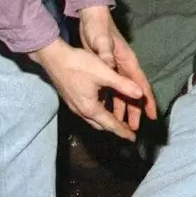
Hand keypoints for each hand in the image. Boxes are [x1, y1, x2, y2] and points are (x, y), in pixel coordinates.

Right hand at [31, 35, 151, 141]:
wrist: (53, 58)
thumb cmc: (78, 64)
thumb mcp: (104, 73)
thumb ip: (123, 84)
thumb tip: (141, 94)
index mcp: (90, 108)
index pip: (110, 125)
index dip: (123, 131)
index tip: (133, 138)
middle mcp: (81, 111)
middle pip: (101, 125)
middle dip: (114, 128)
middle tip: (127, 130)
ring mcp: (74, 105)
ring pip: (93, 119)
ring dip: (105, 121)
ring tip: (116, 120)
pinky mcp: (70, 99)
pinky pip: (86, 112)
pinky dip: (97, 113)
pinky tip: (101, 105)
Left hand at [77, 6, 156, 130]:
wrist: (91, 17)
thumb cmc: (98, 28)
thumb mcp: (101, 41)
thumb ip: (106, 54)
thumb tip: (111, 67)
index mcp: (127, 61)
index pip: (141, 84)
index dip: (147, 101)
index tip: (153, 116)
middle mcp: (124, 66)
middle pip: (133, 92)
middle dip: (135, 110)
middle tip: (135, 128)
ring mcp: (116, 68)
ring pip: (122, 92)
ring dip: (123, 107)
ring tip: (122, 124)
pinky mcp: (107, 68)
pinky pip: (113, 88)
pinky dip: (113, 100)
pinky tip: (108, 110)